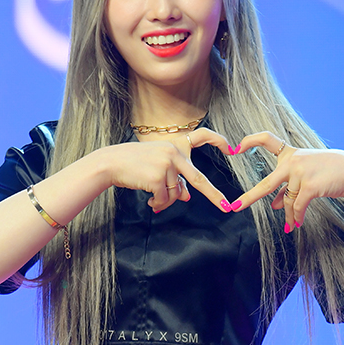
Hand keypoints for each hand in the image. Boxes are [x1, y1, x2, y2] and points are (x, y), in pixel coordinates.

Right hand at [98, 128, 235, 212]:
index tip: (232, 148)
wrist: (111, 163)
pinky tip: (150, 201)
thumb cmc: (133, 165)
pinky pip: (165, 198)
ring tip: (154, 200)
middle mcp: (174, 153)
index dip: (218, 141)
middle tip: (225, 207)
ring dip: (166, 201)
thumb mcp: (156, 168)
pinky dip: (158, 203)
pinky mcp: (158, 177)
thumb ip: (174, 179)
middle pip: (197, 178)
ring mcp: (166, 165)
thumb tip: (187, 197)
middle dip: (213, 194)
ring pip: (176, 194)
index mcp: (175, 146)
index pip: (202, 137)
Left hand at [229, 132, 343, 230]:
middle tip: (234, 207)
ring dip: (290, 215)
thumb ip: (288, 188)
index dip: (250, 141)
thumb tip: (275, 205)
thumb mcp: (307, 175)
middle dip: (249, 197)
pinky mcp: (308, 185)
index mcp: (291, 154)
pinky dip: (297, 217)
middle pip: (266, 184)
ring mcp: (300, 172)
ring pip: (287, 201)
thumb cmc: (330, 172)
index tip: (236, 147)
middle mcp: (293, 160)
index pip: (267, 139)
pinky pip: (297, 207)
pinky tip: (296, 224)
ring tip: (291, 225)